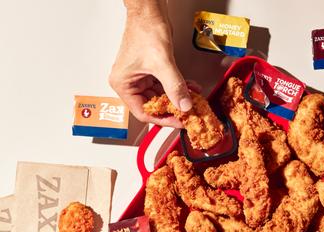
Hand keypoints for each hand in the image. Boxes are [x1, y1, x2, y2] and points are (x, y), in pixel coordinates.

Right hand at [109, 3, 190, 127]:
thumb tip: (184, 105)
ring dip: (179, 98)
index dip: (163, 119)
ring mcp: (141, 76)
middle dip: (174, 109)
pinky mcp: (152, 70)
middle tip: (191, 113)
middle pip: (154, 106)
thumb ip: (174, 86)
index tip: (180, 122)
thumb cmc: (145, 32)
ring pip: (162, 96)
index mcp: (123, 84)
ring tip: (195, 101)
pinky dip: (179, 87)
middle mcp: (130, 82)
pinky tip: (192, 88)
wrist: (149, 14)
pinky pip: (166, 85)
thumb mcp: (162, 63)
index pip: (143, 112)